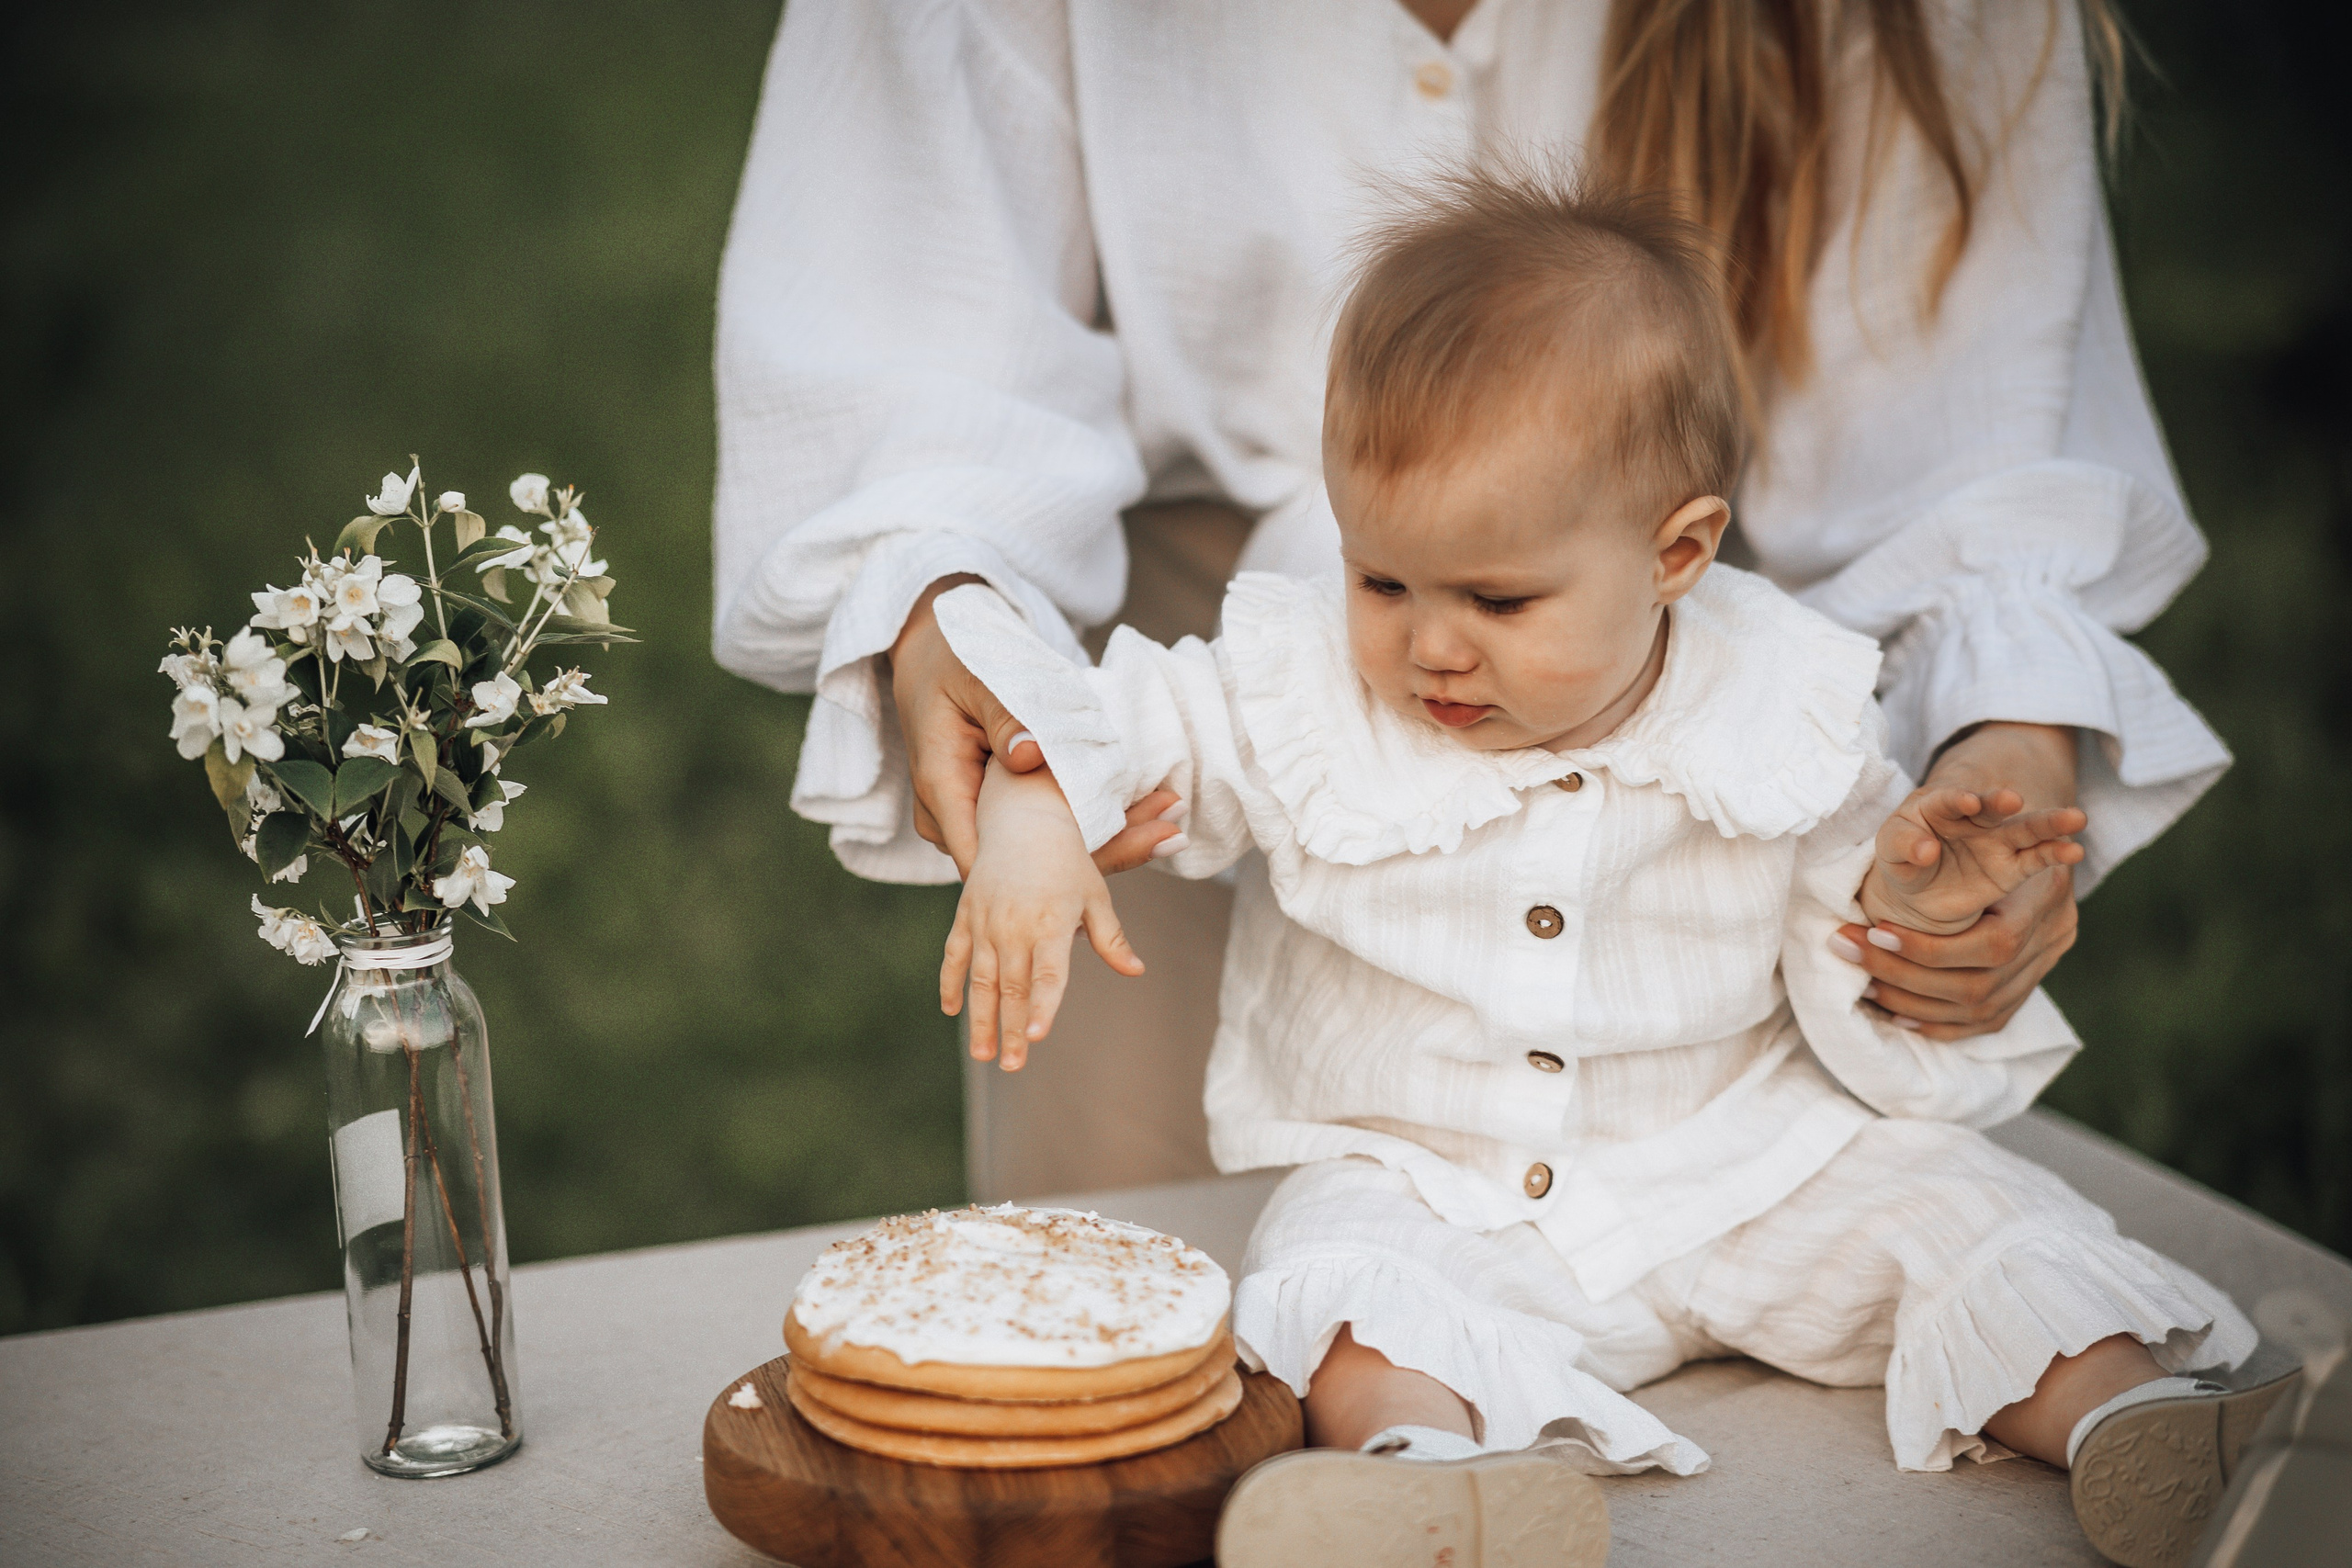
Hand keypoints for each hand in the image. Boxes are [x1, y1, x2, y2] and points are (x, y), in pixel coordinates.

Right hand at [889, 577, 1182, 875]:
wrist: (933, 650)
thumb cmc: (953, 655)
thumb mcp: (978, 677)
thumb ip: (1003, 716)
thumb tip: (1030, 758)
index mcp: (942, 788)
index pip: (985, 860)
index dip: (1045, 874)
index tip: (1108, 866)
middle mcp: (953, 818)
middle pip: (1021, 865)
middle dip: (1095, 857)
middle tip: (1168, 836)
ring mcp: (975, 818)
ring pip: (1038, 852)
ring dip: (1102, 842)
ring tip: (1170, 829)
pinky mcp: (995, 812)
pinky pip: (1043, 830)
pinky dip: (1090, 824)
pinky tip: (1146, 818)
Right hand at [940, 761, 1144, 1070]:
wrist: (1025, 818)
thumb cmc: (1069, 862)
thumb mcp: (1095, 896)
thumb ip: (1111, 938)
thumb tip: (1135, 970)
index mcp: (1052, 921)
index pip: (1048, 973)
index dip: (1043, 1005)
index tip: (1037, 1035)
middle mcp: (1016, 923)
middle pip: (1013, 986)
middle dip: (1011, 1029)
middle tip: (1013, 1065)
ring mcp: (986, 919)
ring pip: (982, 978)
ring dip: (981, 1018)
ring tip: (983, 1055)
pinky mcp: (966, 913)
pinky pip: (955, 954)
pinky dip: (951, 982)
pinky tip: (952, 1010)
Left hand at [1835, 721, 2082, 1038]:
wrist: (2021, 829)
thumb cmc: (1980, 817)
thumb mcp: (1964, 809)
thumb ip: (1948, 831)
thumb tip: (1918, 849)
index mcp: (2045, 894)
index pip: (1992, 944)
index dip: (1929, 947)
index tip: (1875, 932)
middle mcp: (2055, 935)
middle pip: (1979, 986)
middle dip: (1906, 975)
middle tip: (1850, 950)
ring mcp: (2045, 966)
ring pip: (1979, 1011)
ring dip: (1911, 1002)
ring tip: (1861, 983)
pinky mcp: (2028, 988)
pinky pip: (1985, 1022)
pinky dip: (1936, 1023)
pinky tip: (1894, 1014)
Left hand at [1859, 786, 2085, 934]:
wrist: (1917, 891)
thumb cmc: (1902, 860)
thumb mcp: (1891, 852)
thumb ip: (1903, 847)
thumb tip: (1925, 850)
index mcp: (1937, 806)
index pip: (1947, 800)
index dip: (1958, 800)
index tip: (1969, 803)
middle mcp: (1973, 818)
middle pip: (1992, 807)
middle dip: (2003, 802)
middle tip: (2014, 799)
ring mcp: (1995, 841)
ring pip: (2025, 828)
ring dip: (2049, 823)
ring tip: (2077, 818)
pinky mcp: (2011, 867)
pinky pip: (2035, 859)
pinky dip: (2054, 854)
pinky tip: (2074, 850)